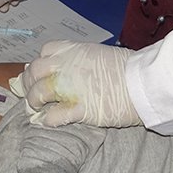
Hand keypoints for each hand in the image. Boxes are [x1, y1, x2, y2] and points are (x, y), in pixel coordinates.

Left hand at [15, 41, 139, 127]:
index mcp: (74, 50)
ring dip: (34, 102)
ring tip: (37, 108)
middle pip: (35, 72)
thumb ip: (81, 60)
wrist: (143, 82)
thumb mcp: (100, 54)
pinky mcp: (79, 109)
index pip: (45, 52)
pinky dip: (47, 120)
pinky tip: (47, 122)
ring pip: (39, 93)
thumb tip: (71, 69)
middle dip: (29, 83)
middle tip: (32, 93)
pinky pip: (53, 116)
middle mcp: (67, 66)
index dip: (40, 63)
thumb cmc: (128, 68)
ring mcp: (71, 87)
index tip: (40, 72)